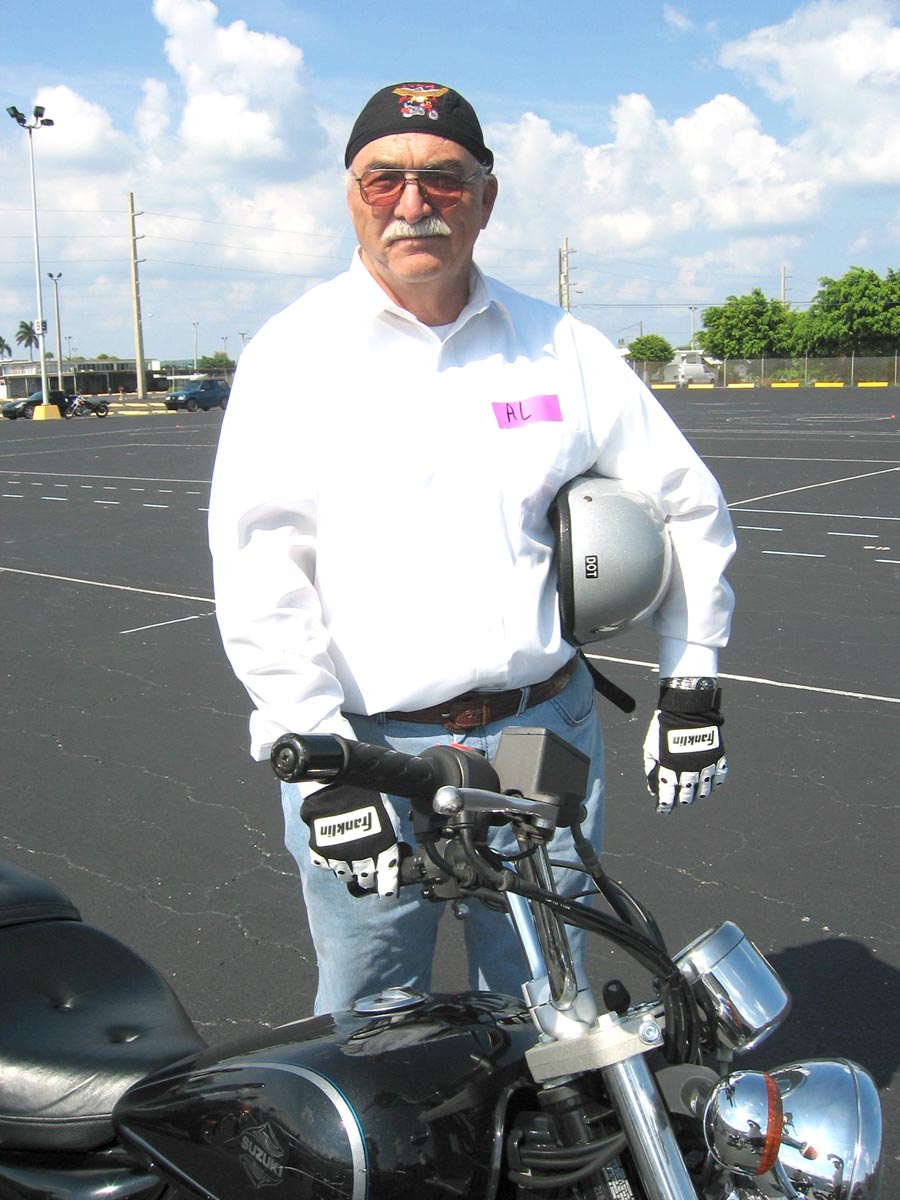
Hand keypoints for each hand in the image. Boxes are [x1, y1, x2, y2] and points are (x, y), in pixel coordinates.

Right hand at [300, 784, 401, 897]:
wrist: (338, 785)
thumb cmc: (366, 797)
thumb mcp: (386, 817)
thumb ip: (388, 838)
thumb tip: (390, 853)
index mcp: (381, 847)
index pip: (387, 875)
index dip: (388, 888)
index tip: (388, 895)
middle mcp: (361, 856)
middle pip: (365, 879)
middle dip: (368, 878)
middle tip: (368, 874)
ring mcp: (339, 855)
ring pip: (345, 875)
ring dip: (349, 872)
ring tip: (350, 864)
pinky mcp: (320, 851)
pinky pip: (324, 865)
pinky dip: (329, 862)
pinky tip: (333, 854)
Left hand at [642, 685, 726, 812]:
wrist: (685, 708)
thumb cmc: (664, 728)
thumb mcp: (651, 747)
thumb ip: (651, 768)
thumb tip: (653, 787)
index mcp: (670, 765)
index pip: (668, 792)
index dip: (665, 804)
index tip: (663, 809)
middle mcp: (689, 767)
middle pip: (687, 792)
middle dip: (682, 799)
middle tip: (680, 801)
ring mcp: (705, 762)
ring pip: (704, 788)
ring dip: (698, 794)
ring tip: (694, 795)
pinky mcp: (717, 755)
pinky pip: (719, 776)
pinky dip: (715, 784)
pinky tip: (710, 786)